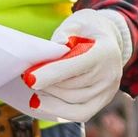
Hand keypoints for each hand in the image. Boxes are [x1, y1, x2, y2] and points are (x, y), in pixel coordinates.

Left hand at [22, 8, 132, 123]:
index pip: (75, 66)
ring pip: (72, 101)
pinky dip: (58, 110)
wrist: (110, 39)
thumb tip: (53, 48)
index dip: (51, 73)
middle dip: (46, 84)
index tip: (30, 79)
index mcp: (104, 51)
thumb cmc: (88, 29)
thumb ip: (64, 33)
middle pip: (72, 86)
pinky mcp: (103, 101)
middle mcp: (110, 74)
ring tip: (34, 87)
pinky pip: (80, 113)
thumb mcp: (77, 22)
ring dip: (49, 96)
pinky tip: (41, 103)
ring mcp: (108, 91)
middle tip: (26, 77)